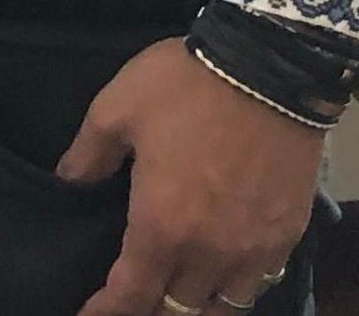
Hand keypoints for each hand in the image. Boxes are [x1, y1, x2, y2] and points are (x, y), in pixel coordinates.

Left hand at [59, 38, 325, 315]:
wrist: (269, 68)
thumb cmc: (184, 87)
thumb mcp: (115, 109)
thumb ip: (89, 153)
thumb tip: (69, 181)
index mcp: (162, 227)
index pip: (131, 294)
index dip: (107, 312)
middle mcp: (210, 252)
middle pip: (177, 309)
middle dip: (149, 312)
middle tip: (131, 304)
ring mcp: (255, 248)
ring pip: (224, 306)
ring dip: (195, 308)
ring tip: (177, 299)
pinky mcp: (288, 234)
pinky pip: (261, 283)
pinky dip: (237, 289)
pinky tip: (225, 278)